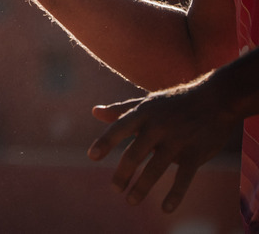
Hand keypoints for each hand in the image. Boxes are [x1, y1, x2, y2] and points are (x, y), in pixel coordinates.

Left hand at [88, 81, 237, 212]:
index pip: (119, 128)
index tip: (92, 156)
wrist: (216, 99)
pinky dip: (175, 194)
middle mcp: (158, 127)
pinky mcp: (196, 154)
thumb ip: (121, 110)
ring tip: (131, 200)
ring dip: (142, 187)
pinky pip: (184, 178)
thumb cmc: (174, 102)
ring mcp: (178, 141)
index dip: (105, 142)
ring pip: (156, 169)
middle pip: (134, 154)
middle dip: (123, 174)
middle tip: (115, 188)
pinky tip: (165, 208)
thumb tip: (95, 112)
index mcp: (143, 113)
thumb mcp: (147, 103)